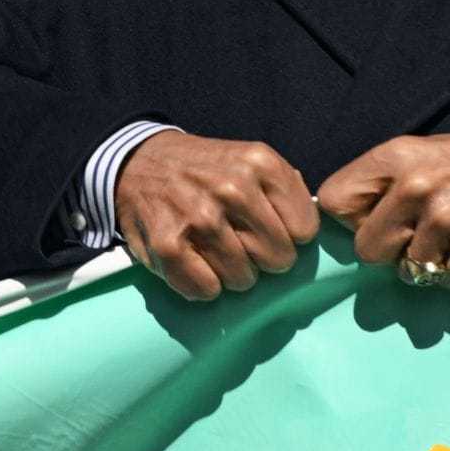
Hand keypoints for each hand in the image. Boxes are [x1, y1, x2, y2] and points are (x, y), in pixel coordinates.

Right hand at [114, 131, 318, 301]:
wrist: (138, 162)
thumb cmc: (204, 169)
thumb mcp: (250, 159)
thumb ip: (285, 191)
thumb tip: (311, 234)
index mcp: (260, 163)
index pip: (305, 231)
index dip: (288, 234)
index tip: (267, 227)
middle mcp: (232, 189)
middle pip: (279, 260)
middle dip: (262, 257)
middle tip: (239, 240)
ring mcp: (199, 219)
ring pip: (245, 280)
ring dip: (231, 271)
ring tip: (213, 247)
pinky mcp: (169, 246)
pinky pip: (208, 291)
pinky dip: (202, 283)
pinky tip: (193, 259)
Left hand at [315, 124, 449, 289]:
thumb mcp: (429, 155)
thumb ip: (386, 184)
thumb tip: (343, 224)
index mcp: (397, 156)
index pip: (332, 203)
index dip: (351, 221)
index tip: (376, 222)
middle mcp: (416, 185)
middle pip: (365, 249)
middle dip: (391, 251)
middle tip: (426, 234)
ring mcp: (447, 219)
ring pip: (408, 271)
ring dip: (434, 263)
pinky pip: (447, 283)